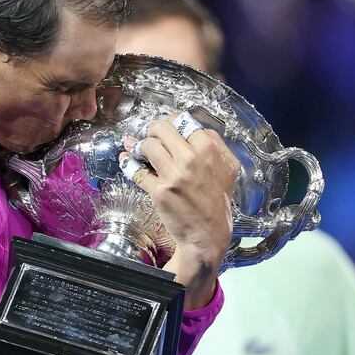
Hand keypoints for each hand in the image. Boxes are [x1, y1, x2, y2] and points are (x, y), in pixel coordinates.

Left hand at [120, 115, 239, 307]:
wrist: (208, 233)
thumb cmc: (218, 200)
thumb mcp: (228, 168)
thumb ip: (216, 144)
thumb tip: (195, 129)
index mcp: (209, 150)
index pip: (183, 121)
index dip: (171, 122)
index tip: (166, 128)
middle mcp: (191, 160)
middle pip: (161, 129)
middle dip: (152, 130)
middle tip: (150, 135)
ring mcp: (173, 175)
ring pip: (147, 146)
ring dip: (140, 145)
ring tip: (140, 150)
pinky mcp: (159, 191)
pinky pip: (136, 170)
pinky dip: (128, 162)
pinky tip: (126, 158)